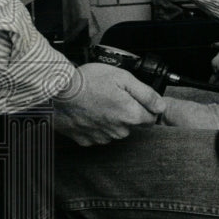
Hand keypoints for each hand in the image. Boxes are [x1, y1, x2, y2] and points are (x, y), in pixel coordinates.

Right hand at [52, 63, 166, 145]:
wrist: (57, 90)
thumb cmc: (89, 81)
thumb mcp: (124, 78)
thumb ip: (147, 94)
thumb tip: (161, 106)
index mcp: (130, 115)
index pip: (152, 118)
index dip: (146, 106)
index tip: (135, 98)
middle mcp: (118, 131)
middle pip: (133, 124)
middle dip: (128, 112)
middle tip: (113, 96)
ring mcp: (101, 138)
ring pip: (116, 130)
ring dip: (112, 120)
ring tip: (99, 103)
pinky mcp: (85, 140)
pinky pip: (98, 135)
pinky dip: (96, 126)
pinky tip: (89, 112)